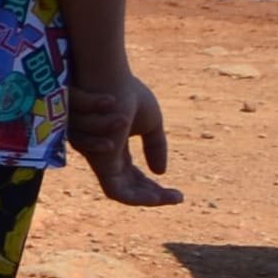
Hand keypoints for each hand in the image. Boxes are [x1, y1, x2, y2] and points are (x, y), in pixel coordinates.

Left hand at [73, 73, 180, 204]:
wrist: (109, 79)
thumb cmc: (126, 93)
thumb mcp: (151, 122)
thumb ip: (156, 146)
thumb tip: (161, 173)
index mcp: (114, 146)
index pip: (131, 175)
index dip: (152, 186)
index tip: (178, 193)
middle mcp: (103, 156)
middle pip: (127, 185)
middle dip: (152, 195)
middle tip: (178, 198)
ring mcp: (99, 159)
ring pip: (120, 192)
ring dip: (147, 198)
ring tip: (167, 198)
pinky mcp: (100, 161)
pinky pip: (116, 191)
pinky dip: (137, 197)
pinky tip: (157, 197)